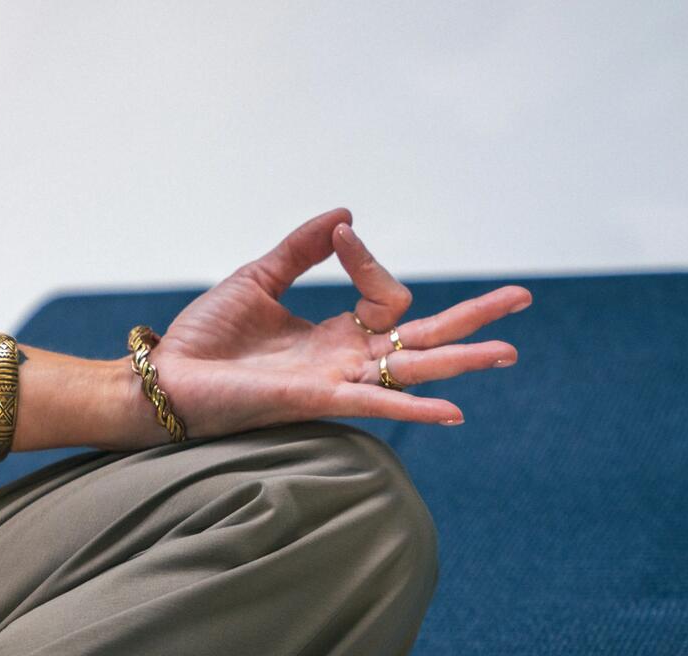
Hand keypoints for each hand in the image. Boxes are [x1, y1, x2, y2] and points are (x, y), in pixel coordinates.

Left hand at [122, 208, 529, 445]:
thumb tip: (344, 213)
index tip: (337, 233)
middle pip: (425, 338)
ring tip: (508, 351)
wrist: (165, 381)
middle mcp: (346, 363)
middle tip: (522, 299)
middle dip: (473, 319)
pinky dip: (414, 404)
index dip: (369, 258)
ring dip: (462, 361)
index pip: (386, 295)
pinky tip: (452, 410)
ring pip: (413, 369)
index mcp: (335, 336)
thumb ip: (300, 249)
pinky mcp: (317, 400)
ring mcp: (337, 383)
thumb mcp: (258, 278)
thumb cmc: (206, 340)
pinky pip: (375, 401)